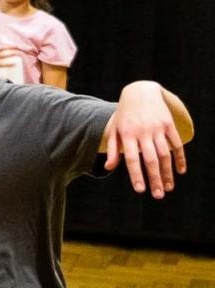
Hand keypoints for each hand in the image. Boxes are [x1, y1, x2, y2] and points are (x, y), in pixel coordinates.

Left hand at [106, 81, 187, 198]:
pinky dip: (180, 158)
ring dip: (168, 172)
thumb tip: (108, 168)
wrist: (140, 92)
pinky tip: (180, 171)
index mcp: (127, 136)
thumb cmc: (124, 115)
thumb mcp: (114, 130)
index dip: (136, 175)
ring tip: (169, 187)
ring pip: (164, 154)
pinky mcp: (169, 124)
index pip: (131, 159)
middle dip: (155, 179)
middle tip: (159, 195)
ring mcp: (157, 128)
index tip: (140, 190)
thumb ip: (112, 149)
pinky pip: (176, 144)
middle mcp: (143, 133)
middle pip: (150, 160)